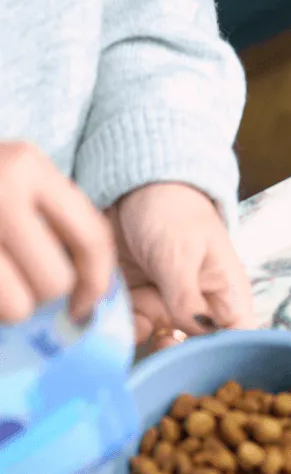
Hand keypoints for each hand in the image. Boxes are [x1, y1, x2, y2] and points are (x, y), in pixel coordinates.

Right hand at [0, 142, 114, 322]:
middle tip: (21, 281)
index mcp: (28, 166)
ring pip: (18, 307)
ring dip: (9, 307)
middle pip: (55, 281)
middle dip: (44, 294)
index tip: (85, 303)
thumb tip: (90, 289)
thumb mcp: (17, 178)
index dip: (98, 281)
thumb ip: (55, 218)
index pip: (92, 237)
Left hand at [105, 182, 254, 351]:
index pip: (237, 337)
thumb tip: (197, 333)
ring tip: (134, 318)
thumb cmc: (173, 214)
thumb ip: (187, 297)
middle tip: (161, 342)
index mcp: (226, 294)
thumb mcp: (181, 253)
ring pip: (162, 342)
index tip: (196, 359)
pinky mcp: (139, 302)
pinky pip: (133, 328)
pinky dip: (122, 325)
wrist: (134, 189)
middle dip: (177, 353)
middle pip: (198, 349)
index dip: (223, 356)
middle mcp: (201, 306)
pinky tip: (114, 311)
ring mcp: (169, 305)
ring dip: (145, 338)